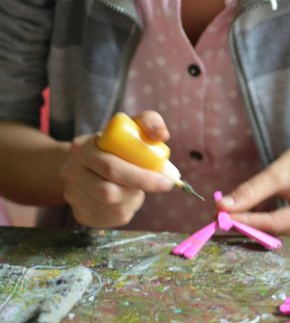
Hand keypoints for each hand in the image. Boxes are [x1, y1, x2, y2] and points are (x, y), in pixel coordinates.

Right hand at [59, 110, 172, 227]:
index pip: (111, 168)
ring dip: (133, 199)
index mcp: (82, 148)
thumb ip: (149, 122)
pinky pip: (111, 219)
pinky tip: (127, 197)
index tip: (165, 180)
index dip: (141, 177)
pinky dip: (127, 209)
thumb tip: (162, 135)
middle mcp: (71, 173)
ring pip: (113, 208)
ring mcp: (73, 195)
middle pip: (108, 192)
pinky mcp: (81, 214)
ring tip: (136, 186)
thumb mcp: (131, 126)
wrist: (87, 164)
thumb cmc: (117, 144)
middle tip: (162, 185)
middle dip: (139, 189)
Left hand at [217, 129, 289, 235]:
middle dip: (248, 223)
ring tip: (233, 213)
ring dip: (255, 224)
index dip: (245, 221)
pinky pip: (284, 229)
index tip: (220, 217)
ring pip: (278, 232)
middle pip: (275, 231)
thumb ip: (250, 192)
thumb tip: (222, 208)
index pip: (273, 223)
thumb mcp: (277, 172)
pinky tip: (252, 213)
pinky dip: (267, 222)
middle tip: (220, 216)